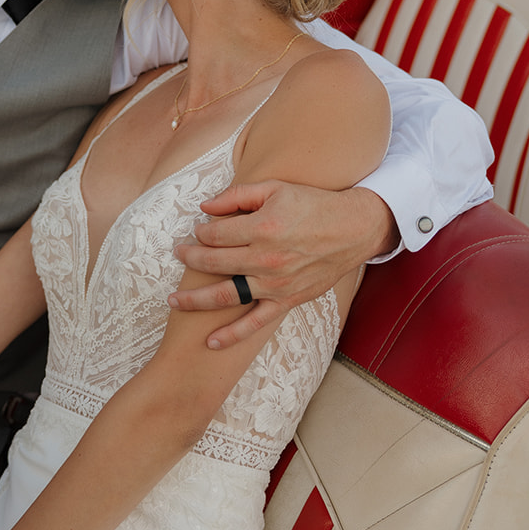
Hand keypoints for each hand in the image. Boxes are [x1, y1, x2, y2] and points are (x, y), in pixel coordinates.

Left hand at [170, 182, 396, 348]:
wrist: (355, 228)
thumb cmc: (314, 204)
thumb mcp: (276, 187)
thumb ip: (237, 195)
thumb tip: (205, 206)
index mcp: (263, 228)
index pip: (215, 234)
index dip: (200, 232)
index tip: (197, 230)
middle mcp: (267, 258)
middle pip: (214, 262)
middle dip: (191, 258)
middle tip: (178, 254)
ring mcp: (276, 284)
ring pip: (226, 295)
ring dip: (195, 299)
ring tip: (173, 300)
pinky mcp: (288, 300)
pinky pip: (255, 322)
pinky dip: (232, 334)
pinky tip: (211, 341)